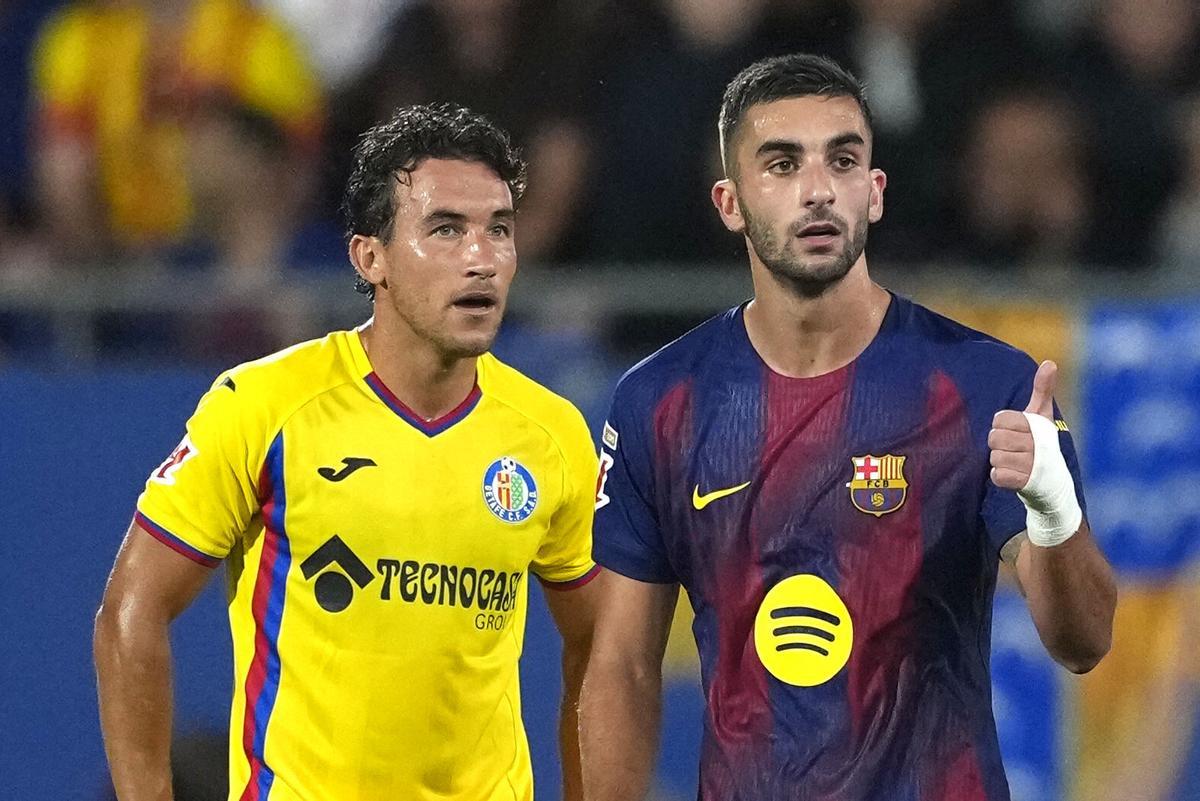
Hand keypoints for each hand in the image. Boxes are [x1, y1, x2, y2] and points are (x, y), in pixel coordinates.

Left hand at [988, 360, 1056, 491]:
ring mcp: (1031, 465)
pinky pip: (997, 475)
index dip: (1003, 425)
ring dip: (1000, 460)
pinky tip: (1014, 475)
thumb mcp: (1042, 415)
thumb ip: (1043, 389)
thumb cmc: (1042, 442)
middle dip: (999, 443)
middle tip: (1014, 447)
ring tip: (1016, 461)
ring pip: (994, 457)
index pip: (999, 419)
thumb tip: (1050, 362)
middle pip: (994, 438)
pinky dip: (1001, 476)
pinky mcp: (1023, 483)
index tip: (1016, 431)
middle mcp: (1036, 445)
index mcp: (1037, 425)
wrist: (1052, 480)